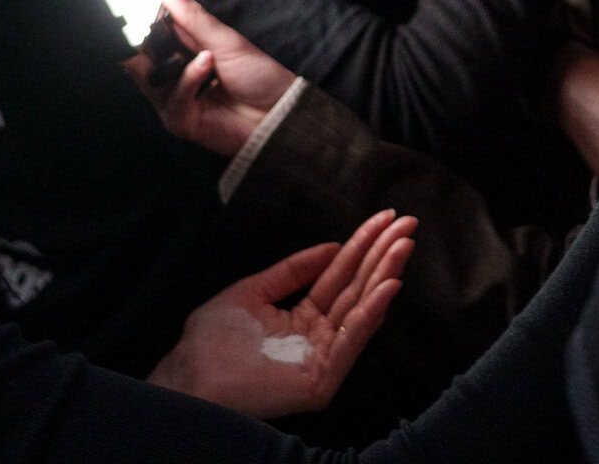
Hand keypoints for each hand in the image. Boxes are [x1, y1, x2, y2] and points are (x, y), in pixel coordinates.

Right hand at [123, 0, 297, 157]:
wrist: (282, 110)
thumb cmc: (259, 73)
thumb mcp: (225, 39)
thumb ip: (191, 16)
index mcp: (182, 52)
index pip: (150, 36)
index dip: (142, 23)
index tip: (138, 5)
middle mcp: (174, 76)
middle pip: (141, 60)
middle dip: (145, 46)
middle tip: (157, 30)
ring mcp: (176, 100)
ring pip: (151, 81)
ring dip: (174, 64)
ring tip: (205, 53)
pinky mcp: (182, 122)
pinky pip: (173, 101)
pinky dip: (188, 81)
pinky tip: (207, 65)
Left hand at [148, 207, 416, 417]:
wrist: (190, 375)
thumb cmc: (212, 340)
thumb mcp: (253, 291)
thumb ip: (292, 271)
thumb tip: (332, 246)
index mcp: (302, 316)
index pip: (340, 275)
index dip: (362, 246)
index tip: (386, 218)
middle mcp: (318, 336)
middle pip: (356, 288)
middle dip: (382, 254)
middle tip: (408, 223)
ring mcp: (323, 358)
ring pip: (360, 310)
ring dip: (384, 276)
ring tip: (403, 246)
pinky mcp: (323, 379)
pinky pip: (351, 341)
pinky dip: (371, 313)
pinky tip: (388, 286)